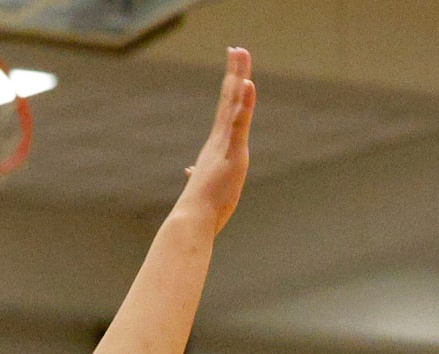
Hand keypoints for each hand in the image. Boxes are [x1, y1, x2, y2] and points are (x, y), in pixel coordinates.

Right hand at [182, 47, 255, 232]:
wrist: (193, 220)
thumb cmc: (200, 209)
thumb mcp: (203, 187)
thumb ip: (198, 176)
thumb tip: (189, 173)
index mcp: (216, 146)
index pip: (226, 112)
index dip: (231, 90)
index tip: (235, 70)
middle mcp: (219, 140)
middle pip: (229, 99)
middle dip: (234, 72)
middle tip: (237, 48)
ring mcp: (225, 144)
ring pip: (233, 104)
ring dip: (238, 77)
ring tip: (241, 53)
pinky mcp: (233, 153)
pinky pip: (240, 123)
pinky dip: (244, 103)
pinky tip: (248, 84)